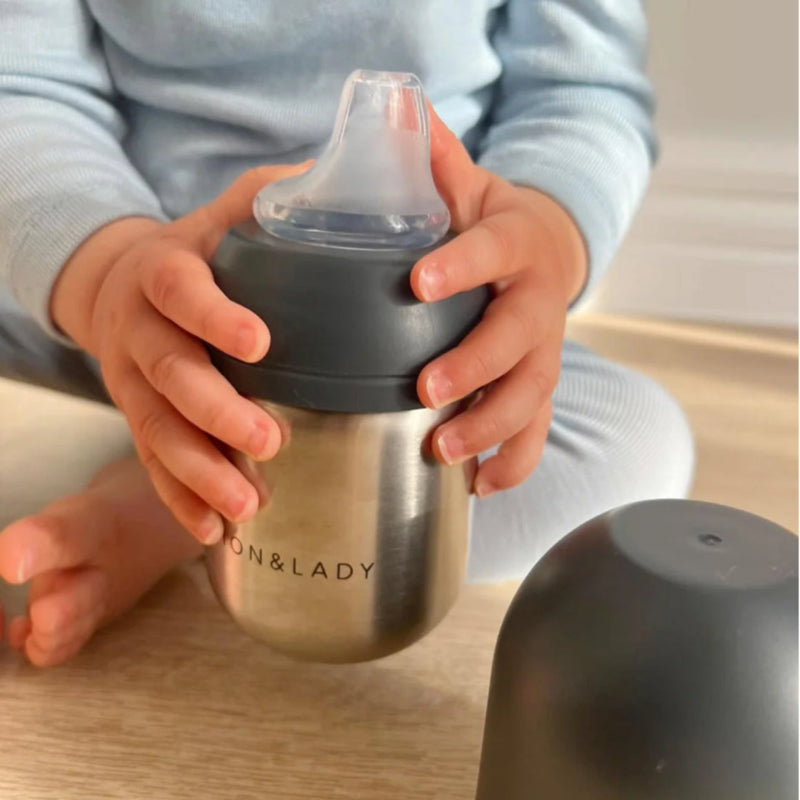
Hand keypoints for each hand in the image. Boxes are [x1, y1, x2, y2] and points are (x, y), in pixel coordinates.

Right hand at [51, 164, 311, 542]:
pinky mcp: (136, 417)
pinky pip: (151, 465)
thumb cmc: (198, 248)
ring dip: (200, 473)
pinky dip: (181, 500)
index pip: (181, 291)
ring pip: (157, 432)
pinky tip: (215, 532)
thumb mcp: (229, 208)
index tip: (259, 341)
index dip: (213, 315)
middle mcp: (140, 330)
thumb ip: (275, 196)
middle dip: (216, 414)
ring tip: (249, 506)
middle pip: (169, 376)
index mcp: (164, 271)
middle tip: (270, 443)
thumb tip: (354, 177)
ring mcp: (132, 381)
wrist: (127, 282)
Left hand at [411, 108, 587, 497]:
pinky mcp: (539, 386)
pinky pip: (536, 432)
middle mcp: (537, 303)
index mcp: (516, 244)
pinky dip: (511, 463)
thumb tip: (399, 110)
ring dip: (491, 430)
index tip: (418, 284)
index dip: (460, 267)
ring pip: (531, 396)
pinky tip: (479, 486)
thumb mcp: (470, 188)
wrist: (545, 254)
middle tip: (428, 392)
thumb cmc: (494, 225)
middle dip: (475, 369)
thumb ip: (438, 162)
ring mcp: (543, 352)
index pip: (490, 250)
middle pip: (518, 341)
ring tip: (444, 455)